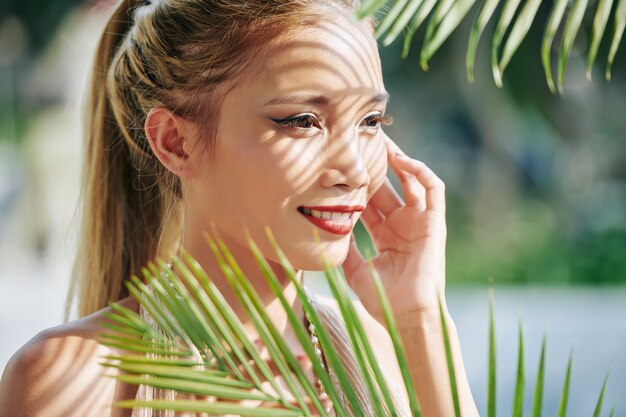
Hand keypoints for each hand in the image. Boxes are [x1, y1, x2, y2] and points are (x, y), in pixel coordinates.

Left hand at [342, 136, 446, 322]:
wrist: (407, 315)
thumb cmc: (382, 300)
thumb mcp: (355, 270)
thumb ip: (345, 249)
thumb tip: (323, 230)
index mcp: (385, 235)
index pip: (369, 201)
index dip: (356, 182)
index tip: (340, 165)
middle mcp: (402, 225)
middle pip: (387, 186)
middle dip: (374, 165)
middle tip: (359, 140)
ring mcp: (419, 222)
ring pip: (410, 181)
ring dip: (398, 159)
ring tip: (381, 140)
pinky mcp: (435, 222)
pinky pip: (433, 189)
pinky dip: (420, 172)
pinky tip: (402, 159)